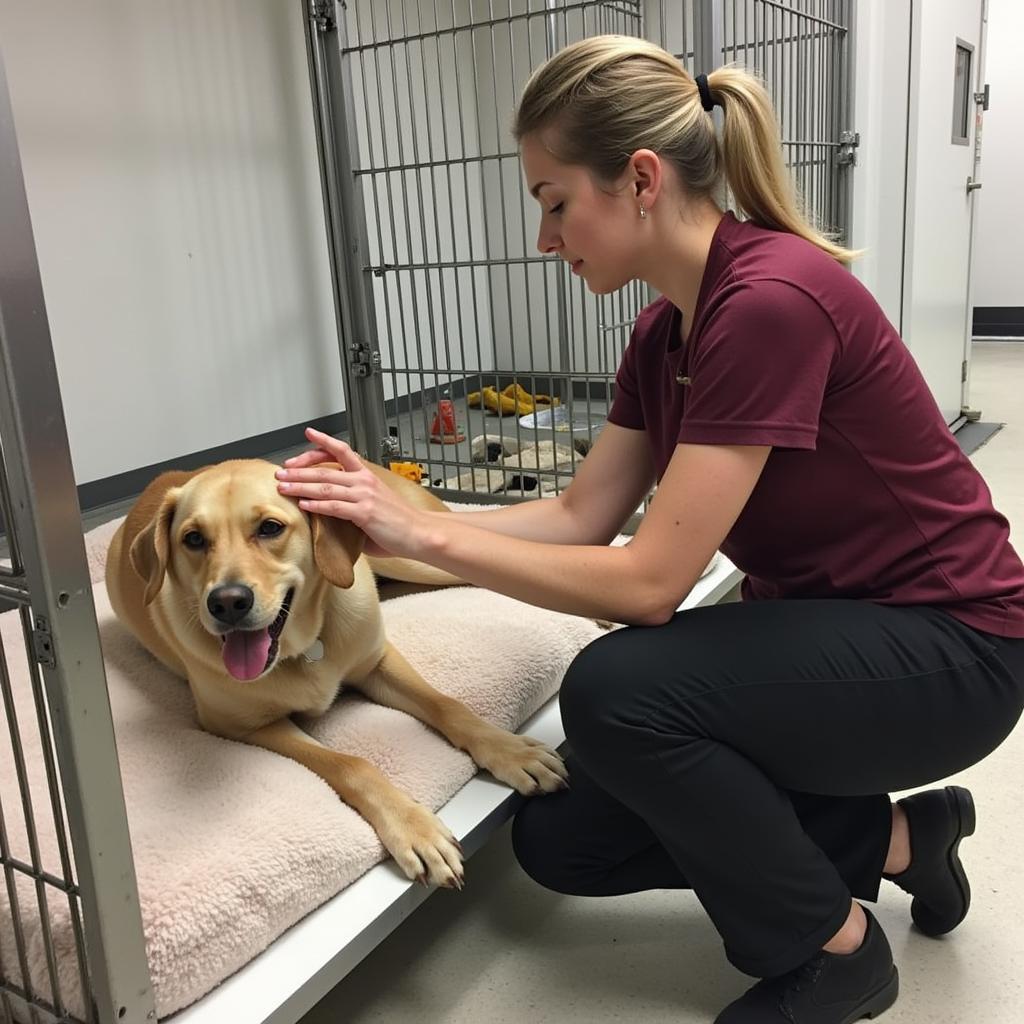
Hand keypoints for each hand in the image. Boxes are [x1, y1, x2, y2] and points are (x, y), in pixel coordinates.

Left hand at [276, 429, 430, 558]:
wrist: (420, 533)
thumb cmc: (398, 524)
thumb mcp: (372, 507)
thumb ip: (351, 506)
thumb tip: (329, 513)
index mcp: (367, 476)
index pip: (342, 451)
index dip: (324, 441)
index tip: (308, 434)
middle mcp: (364, 481)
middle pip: (325, 470)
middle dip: (299, 470)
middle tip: (281, 472)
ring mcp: (364, 496)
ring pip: (325, 486)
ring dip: (301, 486)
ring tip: (284, 486)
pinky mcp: (365, 512)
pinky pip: (335, 506)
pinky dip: (316, 504)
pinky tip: (303, 504)